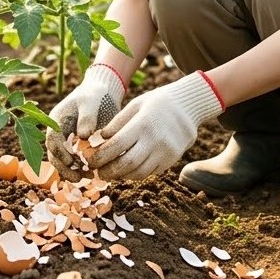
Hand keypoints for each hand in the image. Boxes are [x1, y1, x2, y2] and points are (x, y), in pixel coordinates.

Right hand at [45, 64, 125, 180]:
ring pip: (61, 159)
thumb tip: (83, 136)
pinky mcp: (74, 143)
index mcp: (56, 119)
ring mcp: (64, 137)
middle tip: (79, 178)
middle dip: (64, 168)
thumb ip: (87, 117)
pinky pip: (71, 158)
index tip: (73, 163)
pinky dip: (78, 167)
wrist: (101, 91)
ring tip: (88, 177)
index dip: (61, 153)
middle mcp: (57, 130)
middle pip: (54, 154)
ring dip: (71, 170)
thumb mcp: (91, 101)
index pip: (53, 140)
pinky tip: (91, 172)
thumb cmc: (95, 94)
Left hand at [89, 71, 223, 180]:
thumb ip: (118, 122)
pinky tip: (127, 170)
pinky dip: (136, 174)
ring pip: (139, 172)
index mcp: (143, 124)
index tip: (90, 161)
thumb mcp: (136, 104)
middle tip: (98, 172)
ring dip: (122, 175)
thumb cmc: (157, 102)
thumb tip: (100, 139)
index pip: (117, 145)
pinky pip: (151, 172)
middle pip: (127, 163)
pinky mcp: (172, 160)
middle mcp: (155, 140)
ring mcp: (166, 152)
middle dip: (109, 171)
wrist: (189, 106)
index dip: (100, 156)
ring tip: (110, 173)